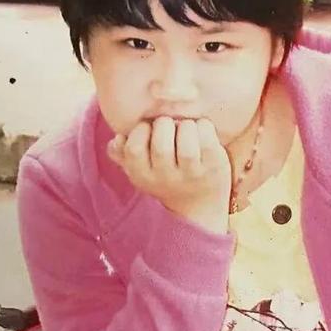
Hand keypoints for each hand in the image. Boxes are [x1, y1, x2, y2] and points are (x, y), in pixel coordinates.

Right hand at [107, 117, 231, 232]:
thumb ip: (122, 155)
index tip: (150, 130)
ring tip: (186, 129)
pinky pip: (206, 137)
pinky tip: (201, 131)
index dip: (141, 130)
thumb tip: (116, 139)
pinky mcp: (213, 166)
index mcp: (143, 177)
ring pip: (185, 137)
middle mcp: (166, 178)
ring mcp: (191, 174)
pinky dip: (203, 126)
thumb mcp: (141, 171)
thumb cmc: (166, 178)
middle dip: (164, 124)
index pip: (134, 148)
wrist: (199, 206)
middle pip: (161, 142)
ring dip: (185, 125)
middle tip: (170, 127)